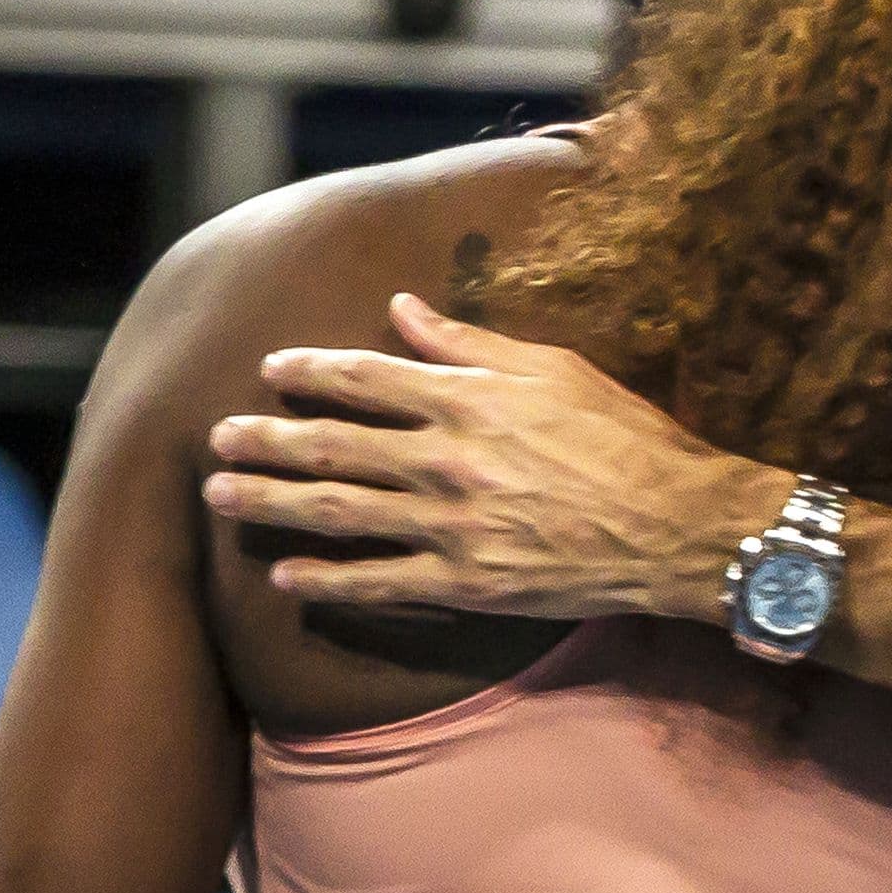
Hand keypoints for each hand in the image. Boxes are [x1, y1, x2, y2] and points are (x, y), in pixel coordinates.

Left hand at [201, 294, 789, 620]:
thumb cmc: (626, 438)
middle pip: (334, 446)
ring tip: (218, 496)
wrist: (676, 526)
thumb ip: (472, 343)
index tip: (270, 369)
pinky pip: (378, 582)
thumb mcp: (556, 370)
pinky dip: (326, 580)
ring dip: (272, 503)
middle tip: (214, 437)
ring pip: (338, 512)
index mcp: (470, 399)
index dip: (310, 372)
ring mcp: (451, 526)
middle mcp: (448, 460)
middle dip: (266, 439)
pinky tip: (284, 575)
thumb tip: (403, 309)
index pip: (367, 379)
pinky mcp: (465, 583)